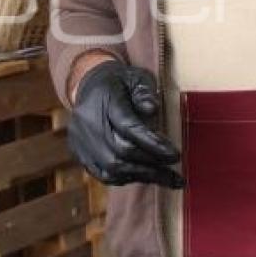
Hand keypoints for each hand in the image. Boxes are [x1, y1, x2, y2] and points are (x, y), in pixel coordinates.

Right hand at [68, 61, 182, 188]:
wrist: (88, 84)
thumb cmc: (120, 82)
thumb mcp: (136, 78)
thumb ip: (145, 92)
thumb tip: (152, 109)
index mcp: (104, 100)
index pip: (128, 127)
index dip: (153, 144)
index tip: (175, 155)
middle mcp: (89, 124)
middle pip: (120, 153)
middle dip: (151, 165)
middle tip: (175, 174)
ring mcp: (82, 141)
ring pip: (111, 169)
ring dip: (142, 176)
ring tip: (165, 178)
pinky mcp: (80, 154)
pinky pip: (103, 174)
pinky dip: (126, 178)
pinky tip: (144, 176)